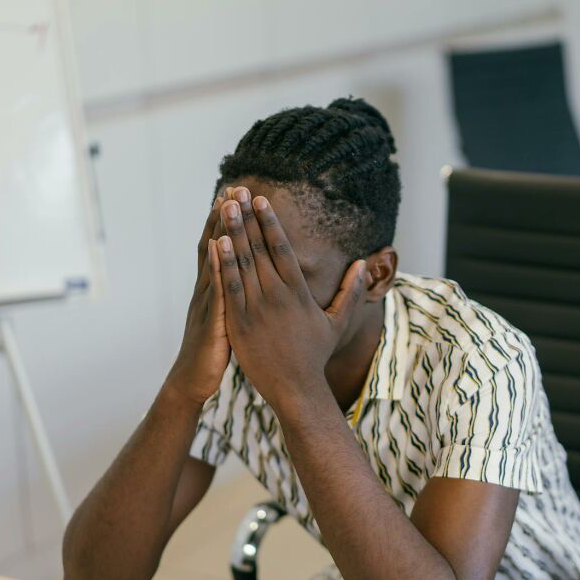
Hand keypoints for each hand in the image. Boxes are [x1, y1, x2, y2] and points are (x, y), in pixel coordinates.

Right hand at [165, 197, 230, 405]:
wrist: (192, 381)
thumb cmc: (213, 351)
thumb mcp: (226, 318)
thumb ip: (231, 296)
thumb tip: (245, 279)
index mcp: (213, 289)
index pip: (219, 248)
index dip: (225, 222)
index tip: (234, 194)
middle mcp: (206, 290)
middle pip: (214, 246)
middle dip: (222, 217)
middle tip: (232, 187)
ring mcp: (206, 303)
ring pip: (213, 261)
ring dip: (218, 232)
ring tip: (224, 206)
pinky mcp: (211, 321)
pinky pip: (215, 290)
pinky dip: (216, 267)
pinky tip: (218, 248)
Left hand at [215, 188, 365, 411]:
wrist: (295, 388)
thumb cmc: (315, 355)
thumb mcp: (337, 322)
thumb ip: (350, 291)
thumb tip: (363, 265)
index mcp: (298, 291)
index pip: (281, 247)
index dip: (270, 221)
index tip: (261, 200)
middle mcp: (277, 294)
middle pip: (259, 247)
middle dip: (247, 217)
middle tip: (236, 191)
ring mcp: (256, 307)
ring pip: (242, 261)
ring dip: (232, 231)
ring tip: (223, 207)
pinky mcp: (239, 322)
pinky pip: (229, 286)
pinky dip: (222, 262)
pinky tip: (215, 242)